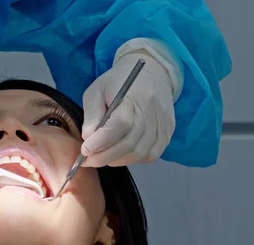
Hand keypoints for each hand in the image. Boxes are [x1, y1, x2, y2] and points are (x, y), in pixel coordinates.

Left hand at [81, 52, 175, 166]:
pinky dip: (133, 159)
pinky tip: (121, 154)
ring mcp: (163, 124)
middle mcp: (151, 112)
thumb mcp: (97, 90)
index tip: (85, 150)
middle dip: (104, 157)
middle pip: (129, 144)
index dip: (101, 141)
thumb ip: (92, 113)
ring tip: (102, 156)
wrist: (152, 74)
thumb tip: (88, 138)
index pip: (119, 125)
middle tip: (88, 160)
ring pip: (139, 154)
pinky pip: (151, 155)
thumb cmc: (119, 82)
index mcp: (133, 97)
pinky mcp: (168, 133)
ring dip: (117, 160)